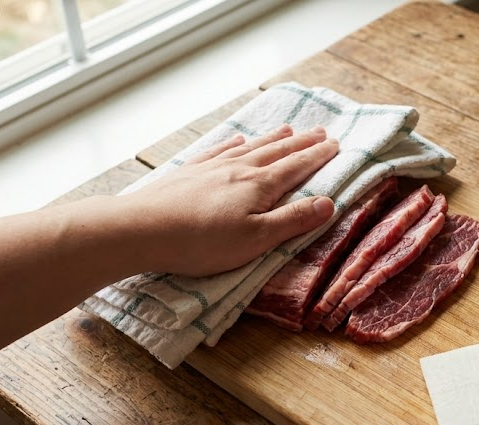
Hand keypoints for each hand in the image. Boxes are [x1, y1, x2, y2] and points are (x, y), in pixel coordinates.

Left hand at [117, 124, 338, 276]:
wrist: (142, 229)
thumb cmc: (202, 241)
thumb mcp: (257, 239)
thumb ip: (293, 220)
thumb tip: (328, 202)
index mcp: (259, 186)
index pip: (297, 167)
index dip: (319, 156)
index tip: (337, 145)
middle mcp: (239, 169)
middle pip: (277, 151)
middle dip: (302, 143)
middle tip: (322, 132)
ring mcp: (212, 167)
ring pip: (250, 147)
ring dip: (273, 138)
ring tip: (289, 129)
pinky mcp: (190, 172)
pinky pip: (218, 150)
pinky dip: (233, 143)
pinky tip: (238, 139)